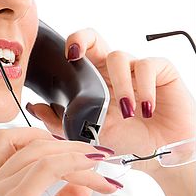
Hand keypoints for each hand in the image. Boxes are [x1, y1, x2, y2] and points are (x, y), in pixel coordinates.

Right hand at [0, 127, 118, 195]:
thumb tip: (82, 187)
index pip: (11, 141)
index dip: (43, 138)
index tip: (73, 150)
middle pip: (29, 140)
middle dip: (65, 143)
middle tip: (95, 155)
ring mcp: (0, 190)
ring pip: (43, 152)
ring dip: (78, 155)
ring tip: (102, 166)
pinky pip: (49, 167)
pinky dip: (74, 163)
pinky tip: (93, 172)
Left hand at [25, 27, 194, 161]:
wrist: (161, 156)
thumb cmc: (128, 143)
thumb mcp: (89, 136)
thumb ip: (60, 122)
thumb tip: (33, 106)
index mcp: (95, 81)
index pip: (80, 52)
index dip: (71, 44)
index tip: (66, 55)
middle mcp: (113, 71)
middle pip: (95, 39)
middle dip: (82, 40)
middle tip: (75, 56)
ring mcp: (136, 70)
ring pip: (119, 56)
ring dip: (120, 86)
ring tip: (128, 112)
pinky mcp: (161, 71)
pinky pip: (147, 66)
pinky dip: (144, 88)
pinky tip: (146, 108)